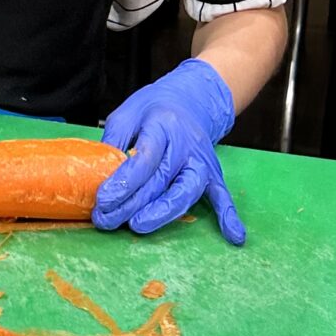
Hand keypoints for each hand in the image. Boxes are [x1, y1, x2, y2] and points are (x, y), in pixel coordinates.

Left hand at [93, 57, 245, 246]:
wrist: (190, 99)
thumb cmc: (154, 109)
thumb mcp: (127, 114)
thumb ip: (114, 141)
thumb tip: (101, 175)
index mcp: (162, 126)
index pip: (144, 159)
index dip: (123, 183)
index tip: (103, 200)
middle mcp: (185, 145)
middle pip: (159, 181)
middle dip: (131, 204)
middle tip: (106, 219)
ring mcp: (202, 161)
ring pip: (186, 191)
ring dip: (163, 213)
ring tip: (138, 226)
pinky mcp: (213, 173)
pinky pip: (222, 195)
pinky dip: (229, 215)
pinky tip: (234, 236)